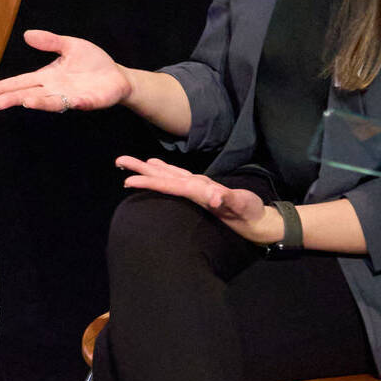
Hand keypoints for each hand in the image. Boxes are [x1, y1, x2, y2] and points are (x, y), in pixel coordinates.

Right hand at [0, 28, 132, 112]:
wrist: (116, 76)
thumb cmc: (91, 62)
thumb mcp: (70, 45)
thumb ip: (50, 41)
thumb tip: (27, 34)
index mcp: (47, 77)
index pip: (21, 82)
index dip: (4, 87)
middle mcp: (55, 90)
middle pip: (30, 94)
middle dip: (15, 98)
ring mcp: (71, 97)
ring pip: (51, 101)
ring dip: (39, 102)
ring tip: (26, 101)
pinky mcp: (89, 101)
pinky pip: (80, 102)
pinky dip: (75, 103)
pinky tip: (70, 101)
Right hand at [116, 155, 280, 243]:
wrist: (261, 219)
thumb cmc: (251, 214)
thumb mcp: (243, 206)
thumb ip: (229, 199)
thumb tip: (213, 195)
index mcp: (200, 188)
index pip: (170, 183)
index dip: (150, 181)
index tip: (129, 180)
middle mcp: (197, 184)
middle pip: (164, 173)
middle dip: (141, 168)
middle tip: (119, 160)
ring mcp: (198, 187)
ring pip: (168, 174)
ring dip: (149, 168)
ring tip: (131, 163)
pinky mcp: (200, 192)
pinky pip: (175, 179)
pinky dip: (162, 173)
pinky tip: (157, 170)